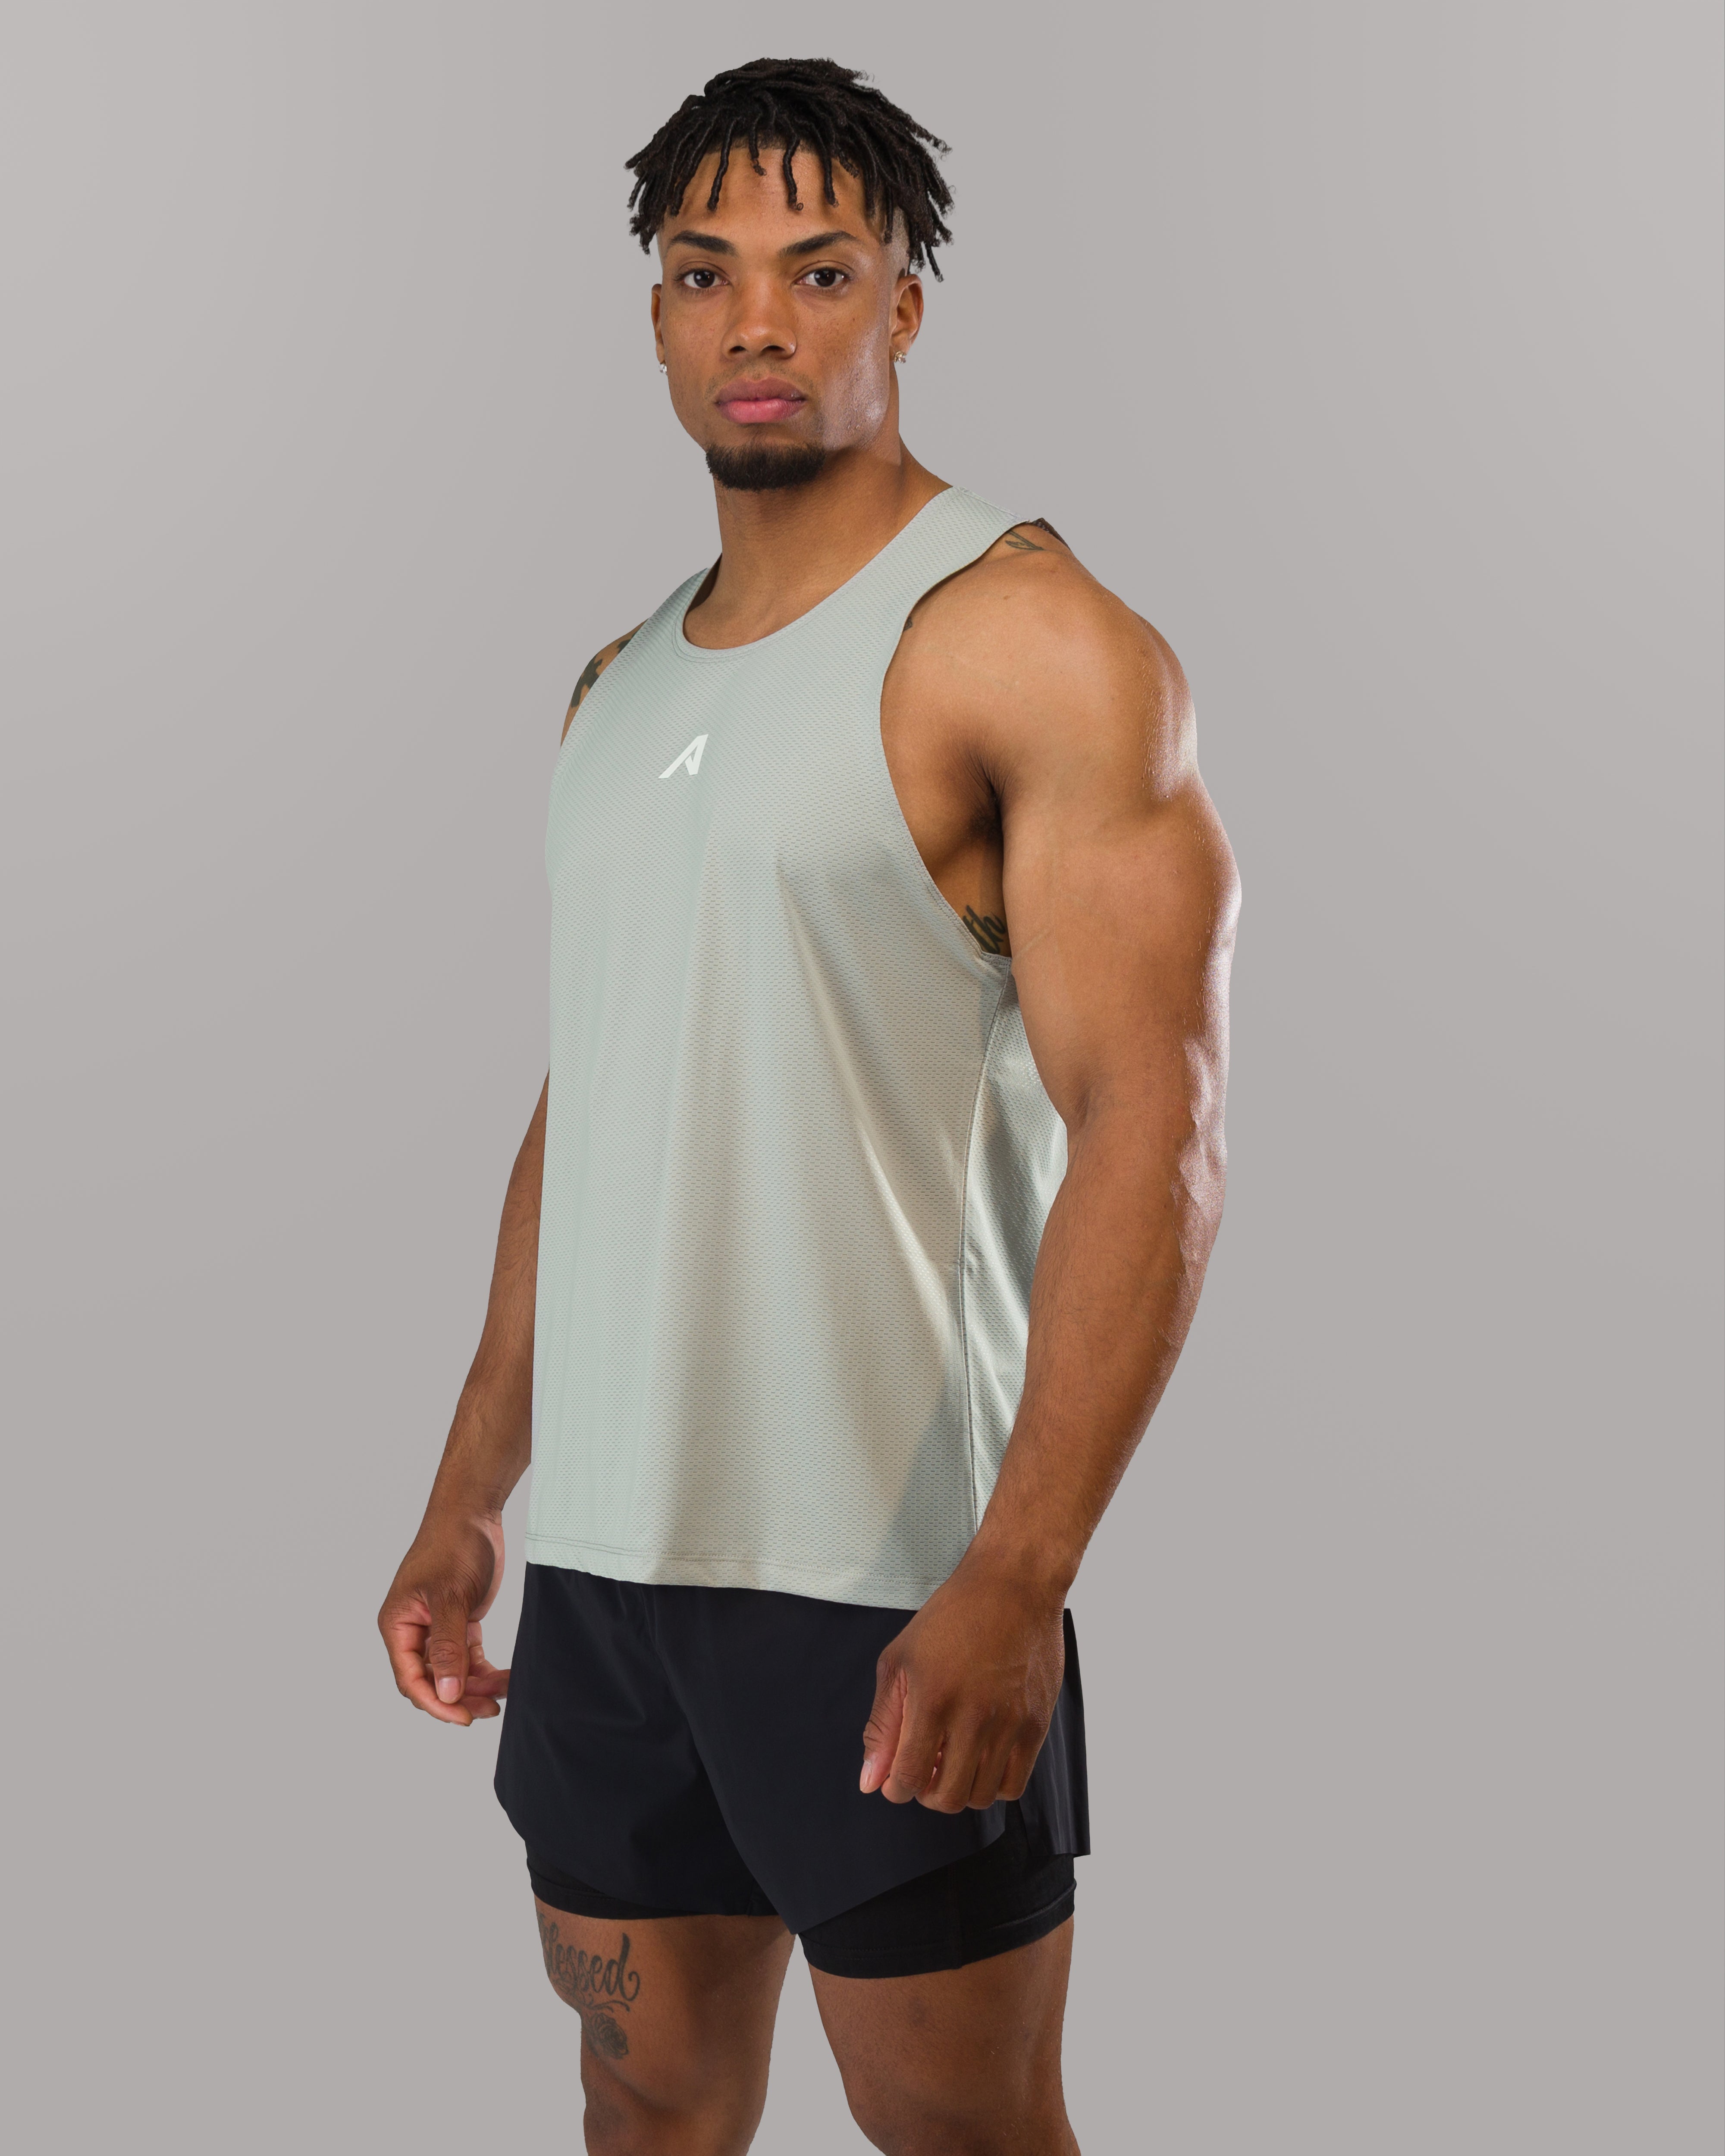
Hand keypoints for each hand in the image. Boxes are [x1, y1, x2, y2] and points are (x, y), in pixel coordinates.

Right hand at [378, 1511, 510, 1726]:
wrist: (474, 1512)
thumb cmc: (453, 1545)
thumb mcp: (450, 1597)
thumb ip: (447, 1647)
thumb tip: (446, 1692)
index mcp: (397, 1625)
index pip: (410, 1678)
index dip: (435, 1701)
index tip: (463, 1717)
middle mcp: (413, 1630)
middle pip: (430, 1680)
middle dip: (458, 1697)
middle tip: (489, 1710)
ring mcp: (436, 1627)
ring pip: (451, 1672)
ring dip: (474, 1686)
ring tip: (502, 1692)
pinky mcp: (459, 1621)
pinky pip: (467, 1657)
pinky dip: (483, 1669)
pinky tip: (503, 1677)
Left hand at [858, 1551, 1065, 1809]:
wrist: (1013, 1585)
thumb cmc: (951, 1616)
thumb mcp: (899, 1659)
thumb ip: (882, 1724)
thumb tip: (870, 1781)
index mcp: (932, 1699)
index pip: (908, 1778)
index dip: (896, 1788)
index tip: (897, 1778)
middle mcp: (973, 1716)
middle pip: (947, 1797)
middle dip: (927, 1793)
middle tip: (926, 1768)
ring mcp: (1010, 1722)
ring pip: (980, 1797)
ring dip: (960, 1789)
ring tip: (954, 1759)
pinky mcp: (1037, 1724)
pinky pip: (1013, 1784)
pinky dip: (992, 1785)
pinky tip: (982, 1758)